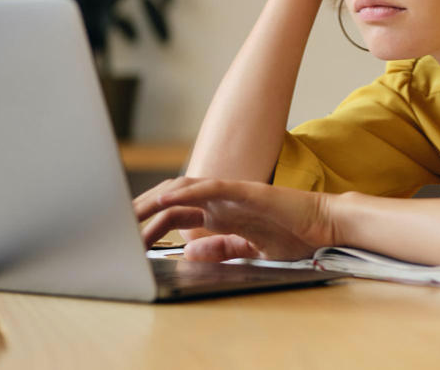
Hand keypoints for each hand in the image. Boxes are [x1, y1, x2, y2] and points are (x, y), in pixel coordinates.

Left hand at [133, 177, 339, 261]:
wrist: (324, 225)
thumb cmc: (294, 237)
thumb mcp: (249, 251)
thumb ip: (220, 250)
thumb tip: (187, 250)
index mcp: (220, 215)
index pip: (176, 215)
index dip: (149, 225)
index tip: (126, 240)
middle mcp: (221, 202)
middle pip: (172, 200)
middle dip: (142, 212)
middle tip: (115, 226)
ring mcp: (232, 194)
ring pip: (184, 190)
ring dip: (155, 200)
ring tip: (130, 213)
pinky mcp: (245, 191)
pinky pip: (211, 187)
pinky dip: (187, 191)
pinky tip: (167, 199)